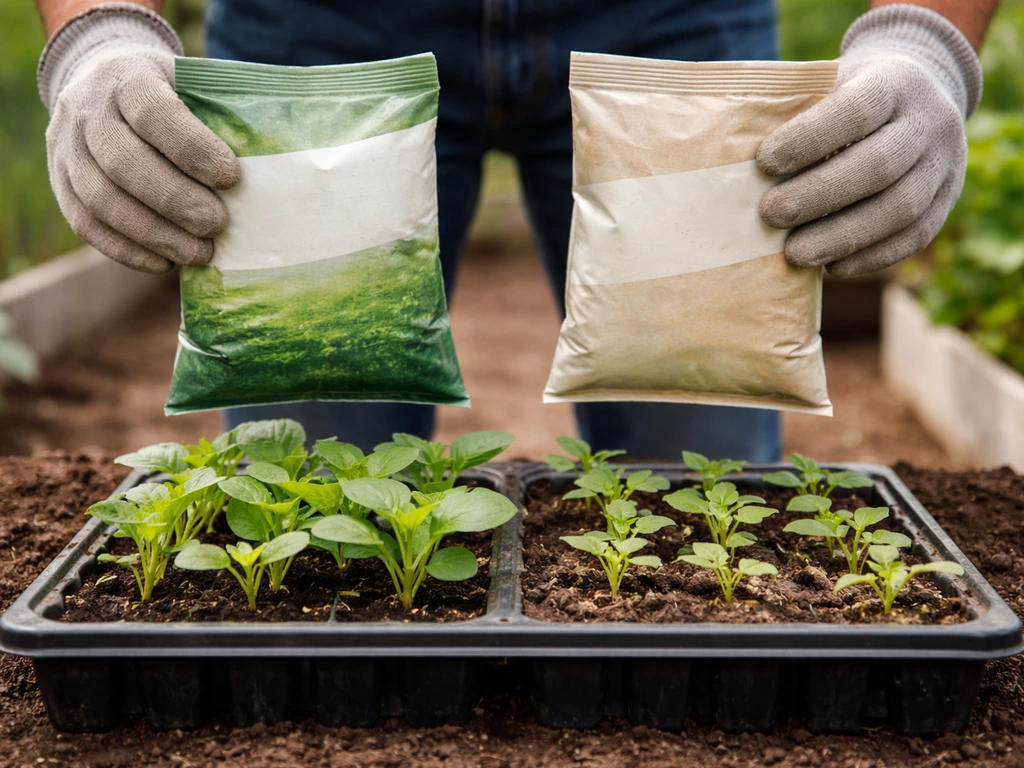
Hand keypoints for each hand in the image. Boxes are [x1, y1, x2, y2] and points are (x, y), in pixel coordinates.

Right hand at [40, 3, 239, 273]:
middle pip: (123, 162)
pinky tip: (165, 263)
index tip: (232, 177)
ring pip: (101, 200)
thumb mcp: (194, 86)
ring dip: (155, 234)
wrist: (102, 79)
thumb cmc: (172, 93)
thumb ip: (225, 117)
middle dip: (176, 201)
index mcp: (127, 78)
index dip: (192, 148)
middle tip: (218, 225)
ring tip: (201, 253)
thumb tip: (276, 168)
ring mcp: (66, 148)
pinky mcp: (60, 183)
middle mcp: (87, 111)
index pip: (153, 113)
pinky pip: (86, 224)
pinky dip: (127, 250)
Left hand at [757, 5, 982, 277]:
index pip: (856, 110)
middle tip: (770, 214)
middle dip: (818, 195)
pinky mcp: (946, 203)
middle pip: (878, 166)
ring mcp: (945, 165)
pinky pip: (912, 237)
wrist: (918, 94)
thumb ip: (796, 115)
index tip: (764, 162)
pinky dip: (868, 257)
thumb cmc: (847, 96)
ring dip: (841, 237)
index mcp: (895, 83)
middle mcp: (929, 123)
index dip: (809, 138)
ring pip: (899, 209)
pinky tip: (830, 267)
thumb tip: (734, 167)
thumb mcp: (828, 86)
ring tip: (793, 253)